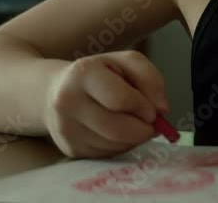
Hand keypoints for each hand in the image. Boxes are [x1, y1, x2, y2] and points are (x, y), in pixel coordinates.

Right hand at [42, 50, 169, 157]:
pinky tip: (119, 132)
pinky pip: (106, 154)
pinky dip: (121, 146)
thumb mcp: (126, 62)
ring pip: (113, 145)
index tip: (153, 110)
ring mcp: (65, 128)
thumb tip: (161, 109)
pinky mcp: (69, 148)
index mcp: (83, 73)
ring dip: (134, 139)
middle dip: (143, 130)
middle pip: (117, 130)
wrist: (55, 90)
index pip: (120, 99)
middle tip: (152, 125)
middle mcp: (67, 101)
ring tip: (134, 124)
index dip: (143, 108)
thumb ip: (151, 78)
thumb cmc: (100, 74)